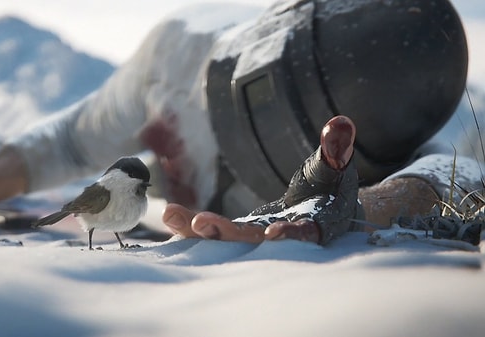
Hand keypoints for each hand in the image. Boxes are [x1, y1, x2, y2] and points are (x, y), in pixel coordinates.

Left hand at [161, 115, 356, 244]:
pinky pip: (216, 229)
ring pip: (226, 237)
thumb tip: (339, 125)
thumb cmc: (331, 186)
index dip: (292, 233)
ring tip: (171, 214)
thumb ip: (336, 149)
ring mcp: (257, 235)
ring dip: (199, 230)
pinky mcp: (242, 230)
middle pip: (253, 240)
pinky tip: (171, 214)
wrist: (322, 206)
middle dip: (226, 232)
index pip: (305, 232)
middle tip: (200, 223)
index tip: (275, 232)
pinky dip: (195, 225)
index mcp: (314, 225)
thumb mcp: (336, 166)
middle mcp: (280, 236)